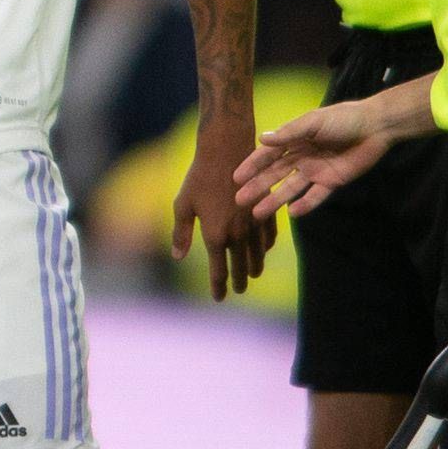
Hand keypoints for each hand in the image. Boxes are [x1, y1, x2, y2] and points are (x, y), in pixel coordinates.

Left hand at [174, 115, 273, 301]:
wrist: (227, 151)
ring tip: (253, 274)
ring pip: (257, 253)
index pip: (219, 271)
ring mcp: (254, 223)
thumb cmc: (199, 177)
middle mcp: (238, 234)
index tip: (219, 298)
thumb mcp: (183, 205)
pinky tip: (264, 249)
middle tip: (239, 291)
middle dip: (239, 281)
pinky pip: (269, 235)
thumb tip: (178, 256)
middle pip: (240, 266)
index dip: (219, 287)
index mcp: (215, 236)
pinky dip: (266, 246)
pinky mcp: (265, 209)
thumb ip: (181, 233)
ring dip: (255, 266)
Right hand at [233, 98, 391, 220]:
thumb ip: (289, 133)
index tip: (236, 178)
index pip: (267, 155)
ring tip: (257, 213)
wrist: (375, 126)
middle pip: (275, 175)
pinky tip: (292, 213)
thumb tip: (261, 139)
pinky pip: (315, 196)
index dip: (252, 166)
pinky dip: (305, 204)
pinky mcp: (332, 181)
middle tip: (239, 200)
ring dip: (274, 200)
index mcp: (294, 140)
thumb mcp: (313, 122)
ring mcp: (315, 171)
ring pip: (290, 188)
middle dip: (257, 187)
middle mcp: (301, 157)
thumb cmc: (342, 119)